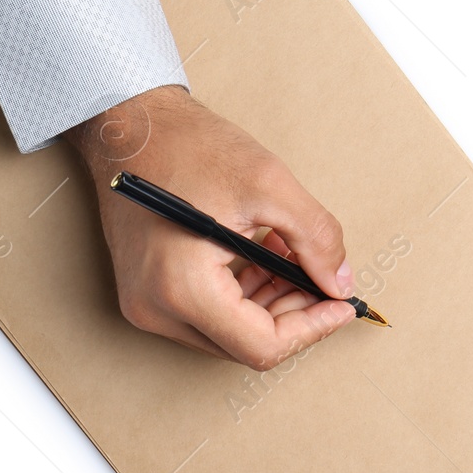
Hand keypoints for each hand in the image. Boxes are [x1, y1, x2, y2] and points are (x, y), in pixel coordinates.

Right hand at [66, 85, 356, 368]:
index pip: (261, 346)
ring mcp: (146, 305)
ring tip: (293, 257)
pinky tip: (265, 258)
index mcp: (182, 289)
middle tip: (323, 279)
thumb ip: (316, 240)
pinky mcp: (147, 294)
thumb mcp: (270, 185)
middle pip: (245, 345)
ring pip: (229, 334)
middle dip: (294, 315)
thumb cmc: (187, 147)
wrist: (130, 126)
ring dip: (271, 303)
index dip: (312, 329)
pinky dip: (244, 295)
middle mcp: (156, 309)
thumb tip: (339, 284)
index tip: (341, 305)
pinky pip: (207, 315)